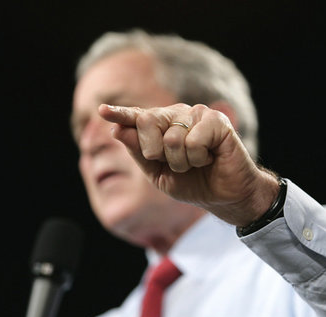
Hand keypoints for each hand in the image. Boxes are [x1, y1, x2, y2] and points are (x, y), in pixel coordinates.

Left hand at [99, 103, 279, 226]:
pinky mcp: (216, 120)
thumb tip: (117, 130)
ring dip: (183, 162)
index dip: (120, 114)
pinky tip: (210, 157)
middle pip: (148, 122)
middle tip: (178, 164)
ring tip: (198, 163)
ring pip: (172, 137)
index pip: (137, 118)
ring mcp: (197, 115)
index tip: (102, 111)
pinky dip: (199, 158)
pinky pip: (194, 140)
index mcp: (161, 126)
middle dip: (156, 152)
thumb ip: (139, 152)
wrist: (224, 197)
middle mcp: (177, 115)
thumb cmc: (192, 183)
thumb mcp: (158, 173)